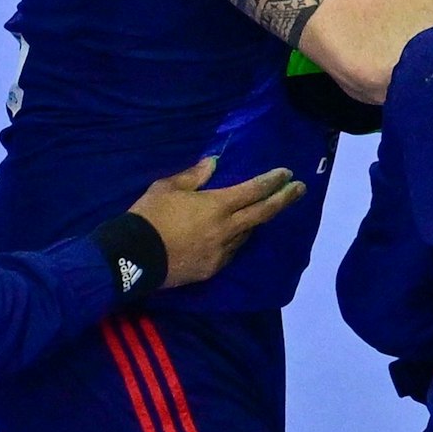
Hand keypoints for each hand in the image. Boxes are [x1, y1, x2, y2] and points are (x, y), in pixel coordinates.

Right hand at [127, 157, 305, 287]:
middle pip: (263, 213)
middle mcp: (226, 229)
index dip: (272, 181)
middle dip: (284, 200)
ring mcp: (221, 252)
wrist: (131, 257)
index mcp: (216, 205)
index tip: (287, 173)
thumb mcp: (167, 187)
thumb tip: (213, 163)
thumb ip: (194, 175)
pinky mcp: (212, 269)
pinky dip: (237, 240)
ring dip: (256, 221)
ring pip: (247, 234)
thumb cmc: (149, 215)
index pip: (253, 190)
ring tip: (261, 210)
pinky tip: (234, 235)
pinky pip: (231, 251)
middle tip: (300, 189)